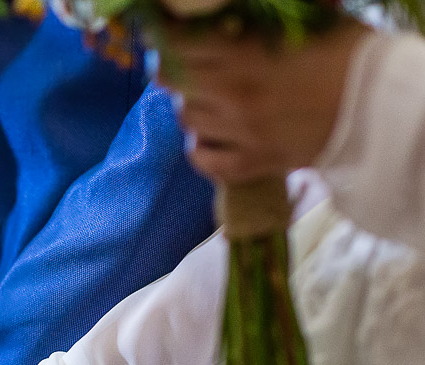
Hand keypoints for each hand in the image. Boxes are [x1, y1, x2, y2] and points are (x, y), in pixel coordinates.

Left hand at [159, 20, 368, 182]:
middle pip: (173, 82)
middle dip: (174, 67)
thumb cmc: (349, 56)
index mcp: (245, 55)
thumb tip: (223, 12)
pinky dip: (202, 147)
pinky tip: (215, 134)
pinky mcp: (251, 164)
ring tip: (209, 96)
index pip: (180, 44)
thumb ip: (260, 18)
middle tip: (186, 61)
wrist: (381, 109)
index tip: (167, 30)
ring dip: (193, 104)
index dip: (168, 35)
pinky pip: (203, 160)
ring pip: (187, 119)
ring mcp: (240, 134)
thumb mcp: (307, 22)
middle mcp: (234, 96)